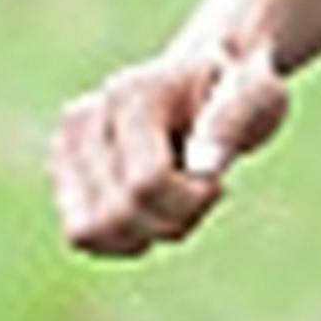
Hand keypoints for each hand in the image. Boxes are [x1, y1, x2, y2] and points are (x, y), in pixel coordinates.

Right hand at [49, 41, 288, 258]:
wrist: (206, 80)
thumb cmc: (238, 89)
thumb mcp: (257, 93)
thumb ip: (233, 121)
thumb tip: (203, 167)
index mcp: (130, 93)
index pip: (147, 184)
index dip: (191, 200)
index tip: (218, 180)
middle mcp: (84, 116)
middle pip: (118, 215)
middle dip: (172, 220)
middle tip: (202, 190)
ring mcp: (65, 145)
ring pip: (89, 233)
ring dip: (145, 234)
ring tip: (176, 199)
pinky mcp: (62, 173)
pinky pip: (82, 237)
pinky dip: (126, 239)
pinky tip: (155, 208)